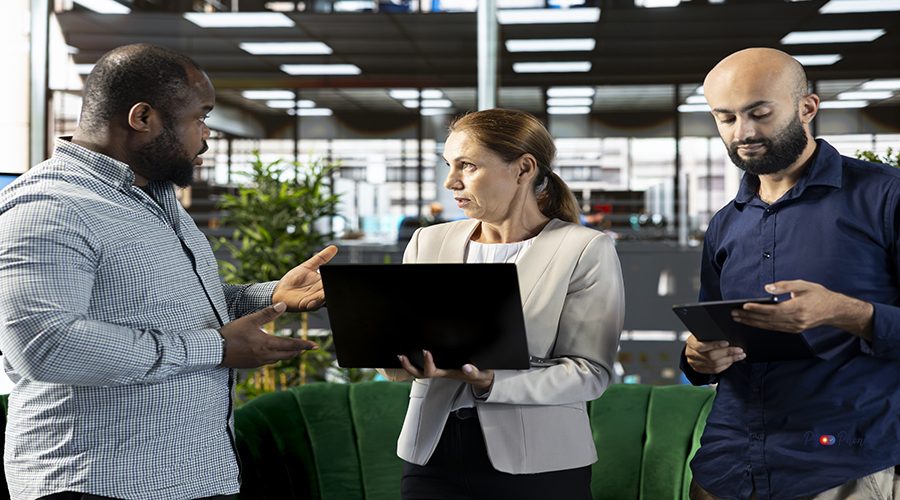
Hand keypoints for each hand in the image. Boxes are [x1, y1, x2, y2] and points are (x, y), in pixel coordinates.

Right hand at [219, 302, 318, 367]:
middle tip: (307, 347)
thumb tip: (283, 304)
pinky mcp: (252, 365)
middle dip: (298, 351)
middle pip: (287, 355)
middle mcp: (265, 355)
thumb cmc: (232, 333)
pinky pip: (268, 362)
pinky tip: (273, 353)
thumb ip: (268, 313)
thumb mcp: (250, 320)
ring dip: (287, 355)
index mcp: (267, 344)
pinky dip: (275, 357)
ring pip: (278, 359)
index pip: (291, 345)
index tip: (315, 346)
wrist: (215, 350)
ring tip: (293, 350)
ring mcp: (259, 362)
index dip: (304, 345)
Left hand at [272, 245, 338, 310]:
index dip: (340, 279)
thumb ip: (321, 258)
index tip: (345, 274)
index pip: (334, 281)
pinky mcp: (305, 305)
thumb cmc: (294, 279)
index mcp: (322, 284)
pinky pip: (314, 304)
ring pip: (325, 298)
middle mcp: (320, 293)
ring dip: (329, 294)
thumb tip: (334, 247)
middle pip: (332, 290)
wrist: (279, 290)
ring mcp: (313, 300)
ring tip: (331, 288)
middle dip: (336, 287)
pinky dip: (318, 301)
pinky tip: (321, 296)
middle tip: (340, 281)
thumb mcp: (309, 265)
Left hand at [398, 350, 493, 392]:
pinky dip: (417, 361)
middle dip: (410, 367)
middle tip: (402, 357)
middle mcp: (441, 373)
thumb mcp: (479, 374)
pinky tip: (413, 353)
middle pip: (421, 374)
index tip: (426, 351)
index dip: (427, 363)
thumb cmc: (478, 375)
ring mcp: (440, 371)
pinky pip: (426, 366)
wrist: (481, 379)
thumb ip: (473, 372)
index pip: (433, 371)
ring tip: (401, 356)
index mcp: (448, 374)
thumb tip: (466, 367)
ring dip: (410, 365)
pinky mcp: (441, 367)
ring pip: (421, 371)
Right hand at [684, 335, 744, 373]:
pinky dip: (725, 366)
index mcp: (691, 343)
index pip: (702, 345)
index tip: (727, 343)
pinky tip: (731, 361)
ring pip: (714, 365)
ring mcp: (694, 363)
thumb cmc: (700, 338)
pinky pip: (714, 370)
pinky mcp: (699, 369)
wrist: (692, 348)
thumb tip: (728, 337)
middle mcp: (691, 354)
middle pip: (710, 356)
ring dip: (729, 360)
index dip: (715, 345)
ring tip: (739, 356)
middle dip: (727, 353)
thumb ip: (711, 335)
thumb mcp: (703, 333)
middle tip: (739, 350)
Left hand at [732, 280, 872, 338]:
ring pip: (770, 326)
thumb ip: (784, 286)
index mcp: (797, 308)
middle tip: (734, 313)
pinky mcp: (795, 330)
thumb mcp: (803, 285)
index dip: (757, 308)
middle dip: (749, 317)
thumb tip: (766, 287)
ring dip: (753, 323)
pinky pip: (775, 329)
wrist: (835, 310)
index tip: (744, 306)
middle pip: (768, 320)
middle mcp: (796, 320)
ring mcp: (795, 327)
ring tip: (738, 318)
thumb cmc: (819, 295)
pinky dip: (762, 326)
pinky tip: (752, 322)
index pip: (773, 310)